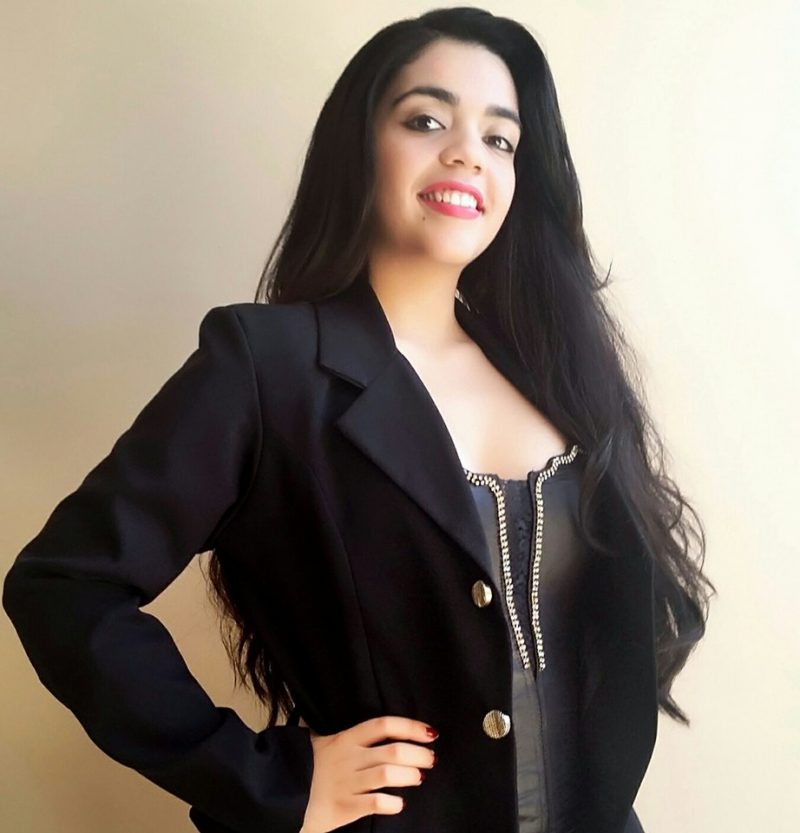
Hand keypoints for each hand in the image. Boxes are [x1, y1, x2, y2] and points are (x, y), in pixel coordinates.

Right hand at [297, 715, 437, 832]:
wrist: (277, 798)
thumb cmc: (299, 768)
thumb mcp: (313, 741)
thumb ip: (326, 729)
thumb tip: (321, 712)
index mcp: (344, 739)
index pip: (383, 725)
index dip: (410, 727)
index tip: (430, 732)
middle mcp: (348, 758)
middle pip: (392, 751)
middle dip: (417, 754)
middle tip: (431, 759)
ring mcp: (346, 783)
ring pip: (386, 775)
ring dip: (409, 776)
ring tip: (418, 778)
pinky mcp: (343, 808)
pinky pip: (374, 804)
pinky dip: (391, 803)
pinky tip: (399, 803)